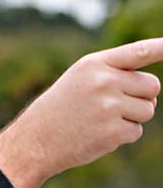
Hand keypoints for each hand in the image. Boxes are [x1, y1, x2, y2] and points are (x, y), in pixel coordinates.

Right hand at [0, 38, 161, 187]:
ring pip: (148, 110)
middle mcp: (103, 82)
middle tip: (113, 104)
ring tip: (101, 119)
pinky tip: (97, 133)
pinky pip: (136, 131)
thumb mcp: (79, 80)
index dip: (161, 47)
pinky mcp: (113, 131)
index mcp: (93, 64)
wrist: (35, 139)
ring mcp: (109, 107)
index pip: (137, 52)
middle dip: (141, 96)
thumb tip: (153, 90)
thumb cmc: (61, 108)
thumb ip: (113, 74)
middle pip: (152, 85)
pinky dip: (121, 135)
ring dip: (132, 117)